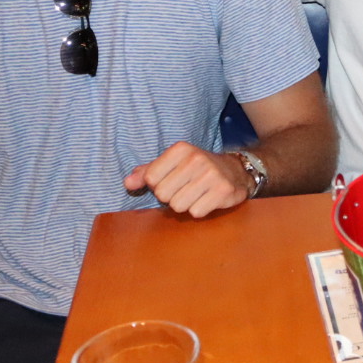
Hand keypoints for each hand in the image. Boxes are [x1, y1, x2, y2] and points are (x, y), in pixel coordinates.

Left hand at [125, 141, 248, 216]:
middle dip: (172, 197)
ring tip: (196, 194)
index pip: (151, 178)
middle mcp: (197, 159)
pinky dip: (200, 210)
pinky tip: (207, 199)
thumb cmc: (196, 169)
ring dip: (185, 205)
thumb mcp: (172, 164)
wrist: (235, 171)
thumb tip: (128, 183)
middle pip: (163, 195)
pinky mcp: (223, 191)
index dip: (158, 185)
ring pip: (178, 206)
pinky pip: (196, 212)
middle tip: (186, 188)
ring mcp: (212, 174)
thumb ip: (147, 172)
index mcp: (181, 149)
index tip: (172, 180)